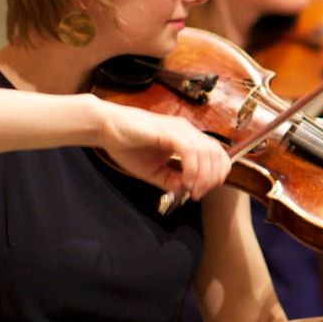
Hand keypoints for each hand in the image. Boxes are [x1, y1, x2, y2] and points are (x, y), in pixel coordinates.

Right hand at [96, 99, 230, 198]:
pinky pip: (189, 150)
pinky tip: (186, 181)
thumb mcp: (153, 170)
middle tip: (198, 193)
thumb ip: (171, 179)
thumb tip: (188, 190)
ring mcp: (179, 129)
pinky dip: (192, 168)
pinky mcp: (168, 131)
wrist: (106, 128)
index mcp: (187, 138)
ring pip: (206, 152)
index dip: (216, 174)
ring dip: (203, 176)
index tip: (202, 190)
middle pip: (216, 154)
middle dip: (212, 178)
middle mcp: (187, 131)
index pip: (216, 154)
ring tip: (193, 190)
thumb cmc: (127, 145)